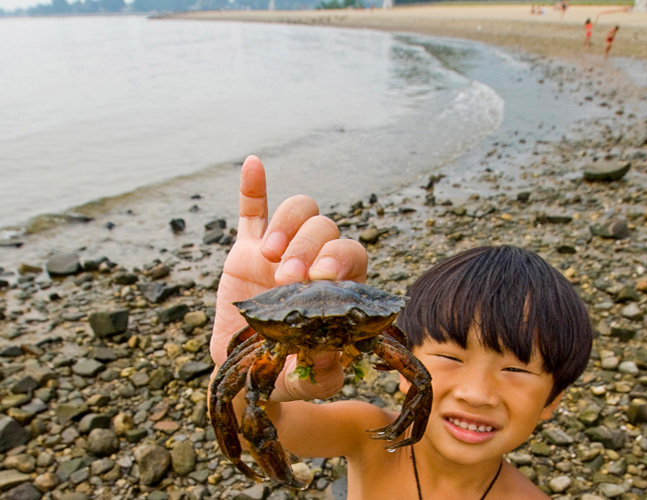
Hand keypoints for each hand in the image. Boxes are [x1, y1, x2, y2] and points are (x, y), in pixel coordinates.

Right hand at [210, 155, 367, 366]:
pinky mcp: (247, 250)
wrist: (248, 372)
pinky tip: (254, 164)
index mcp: (339, 287)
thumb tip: (333, 348)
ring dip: (287, 226)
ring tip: (270, 257)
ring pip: (297, 212)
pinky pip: (252, 210)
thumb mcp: (312, 380)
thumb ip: (326, 369)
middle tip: (289, 279)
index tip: (320, 279)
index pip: (351, 254)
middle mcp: (315, 263)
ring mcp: (282, 252)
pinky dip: (253, 187)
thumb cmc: (290, 373)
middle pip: (325, 227)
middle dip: (309, 247)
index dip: (339, 258)